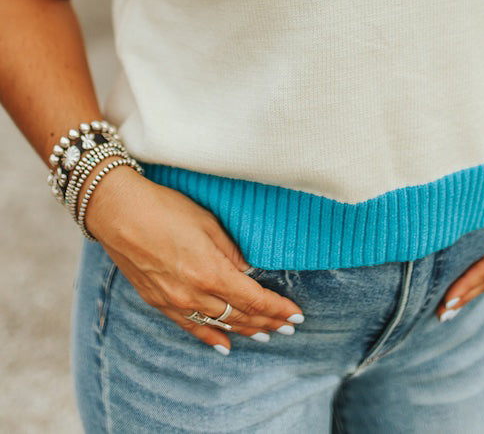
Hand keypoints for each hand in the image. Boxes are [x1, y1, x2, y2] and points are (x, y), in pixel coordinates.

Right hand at [83, 166, 303, 352]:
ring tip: (267, 335)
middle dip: (267, 322)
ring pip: (218, 324)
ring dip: (245, 330)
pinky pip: (190, 328)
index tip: (296, 314)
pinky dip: (211, 338)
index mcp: (210, 273)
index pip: (254, 299)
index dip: (277, 309)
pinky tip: (225, 345)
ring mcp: (174, 302)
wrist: (117, 212)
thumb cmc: (164, 208)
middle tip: (288, 327)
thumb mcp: (206, 222)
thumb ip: (231, 251)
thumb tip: (249, 270)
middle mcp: (194, 295)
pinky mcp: (158, 302)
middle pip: (240, 315)